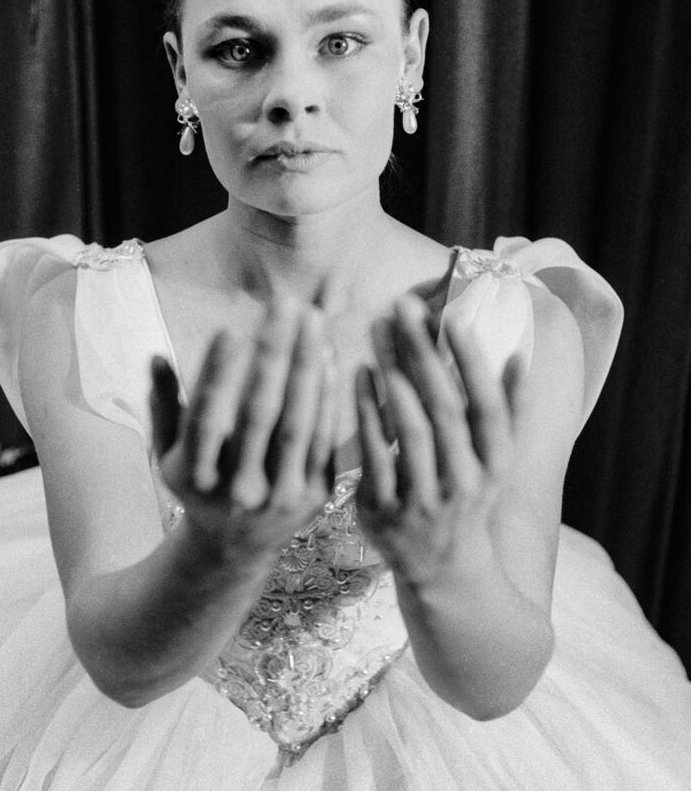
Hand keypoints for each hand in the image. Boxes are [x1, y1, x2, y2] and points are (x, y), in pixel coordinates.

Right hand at [150, 300, 337, 566]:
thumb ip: (162, 404)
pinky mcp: (314, 496)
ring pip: (296, 423)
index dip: (215, 375)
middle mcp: (237, 489)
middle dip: (273, 353)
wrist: (234, 549)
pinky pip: (323, 439)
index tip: (227, 327)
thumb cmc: (198, 485)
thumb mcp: (167, 452)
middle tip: (283, 303)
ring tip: (311, 318)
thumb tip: (154, 356)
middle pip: (258, 413)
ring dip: (306, 365)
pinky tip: (328, 356)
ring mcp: (279, 495)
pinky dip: (327, 397)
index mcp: (195, 476)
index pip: (204, 420)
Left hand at [355, 293, 523, 588]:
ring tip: (379, 328)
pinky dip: (367, 411)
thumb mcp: (498, 460)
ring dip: (393, 373)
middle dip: (423, 353)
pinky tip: (359, 372)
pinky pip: (374, 452)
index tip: (452, 315)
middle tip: (401, 306)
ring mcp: (424, 501)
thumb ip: (509, 408)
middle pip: (445, 409)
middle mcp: (465, 484)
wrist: (442, 571)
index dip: (472, 361)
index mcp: (496, 466)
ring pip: (410, 428)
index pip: (489, 406)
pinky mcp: (384, 511)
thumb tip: (520, 355)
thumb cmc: (470, 497)